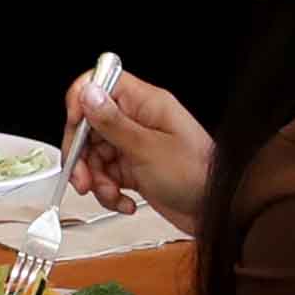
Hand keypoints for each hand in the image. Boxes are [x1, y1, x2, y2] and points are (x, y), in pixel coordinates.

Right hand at [67, 64, 215, 225]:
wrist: (218, 210)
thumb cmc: (198, 175)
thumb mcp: (148, 148)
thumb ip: (113, 122)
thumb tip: (87, 93)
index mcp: (145, 104)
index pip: (101, 84)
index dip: (81, 102)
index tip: (76, 127)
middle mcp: (138, 120)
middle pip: (90, 125)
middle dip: (82, 153)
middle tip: (82, 176)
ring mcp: (135, 145)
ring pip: (94, 154)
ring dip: (95, 178)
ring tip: (109, 192)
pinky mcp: (134, 168)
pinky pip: (106, 175)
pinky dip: (108, 191)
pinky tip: (123, 200)